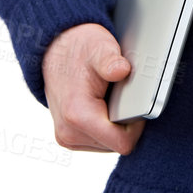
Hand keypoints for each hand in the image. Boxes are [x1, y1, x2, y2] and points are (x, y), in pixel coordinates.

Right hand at [42, 22, 146, 154]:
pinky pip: (100, 142)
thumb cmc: (80, 48)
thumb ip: (110, 60)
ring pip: (109, 145)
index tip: (136, 103)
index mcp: (77, 115)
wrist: (55, 51)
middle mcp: (69, 133)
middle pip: (117, 144)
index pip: (123, 142)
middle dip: (125, 123)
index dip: (137, 124)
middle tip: (121, 97)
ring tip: (109, 100)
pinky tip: (103, 107)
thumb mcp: (99, 46)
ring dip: (115, 126)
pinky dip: (106, 127)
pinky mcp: (69, 138)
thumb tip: (121, 70)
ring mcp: (67, 138)